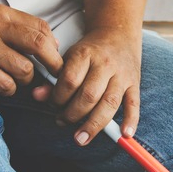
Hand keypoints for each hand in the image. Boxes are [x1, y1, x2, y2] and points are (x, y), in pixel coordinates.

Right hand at [0, 5, 62, 94]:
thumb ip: (20, 28)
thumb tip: (52, 44)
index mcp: (1, 13)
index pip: (40, 27)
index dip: (53, 45)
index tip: (54, 56)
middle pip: (38, 46)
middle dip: (52, 63)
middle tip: (54, 73)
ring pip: (24, 70)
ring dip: (24, 79)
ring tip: (14, 77)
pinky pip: (6, 84)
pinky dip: (8, 88)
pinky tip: (0, 84)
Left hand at [32, 27, 141, 145]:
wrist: (118, 33)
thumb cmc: (90, 50)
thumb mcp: (68, 57)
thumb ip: (53, 78)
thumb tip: (38, 96)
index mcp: (86, 54)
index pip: (69, 81)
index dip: (58, 97)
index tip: (53, 104)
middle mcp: (106, 64)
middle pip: (89, 95)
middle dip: (73, 114)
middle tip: (62, 121)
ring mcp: (122, 75)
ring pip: (109, 103)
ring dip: (94, 124)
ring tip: (81, 138)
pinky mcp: (134, 84)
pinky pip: (134, 104)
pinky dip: (130, 120)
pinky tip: (124, 134)